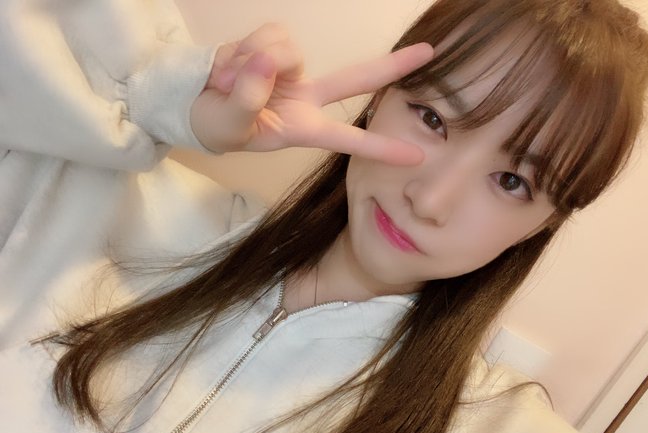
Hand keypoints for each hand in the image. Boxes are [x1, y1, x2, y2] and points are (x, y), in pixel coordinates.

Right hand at [190, 23, 433, 164]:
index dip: (380, 147)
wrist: (192, 102)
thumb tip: (269, 60)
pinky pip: (269, 35)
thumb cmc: (216, 126)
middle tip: (430, 53)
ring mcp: (292, 70)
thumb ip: (247, 97)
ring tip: (226, 82)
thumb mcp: (229, 127)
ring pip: (289, 51)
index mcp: (303, 129)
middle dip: (391, 66)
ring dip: (250, 63)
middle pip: (355, 79)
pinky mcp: (275, 44)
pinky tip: (229, 66)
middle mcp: (306, 97)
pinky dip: (242, 49)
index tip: (416, 156)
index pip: (347, 139)